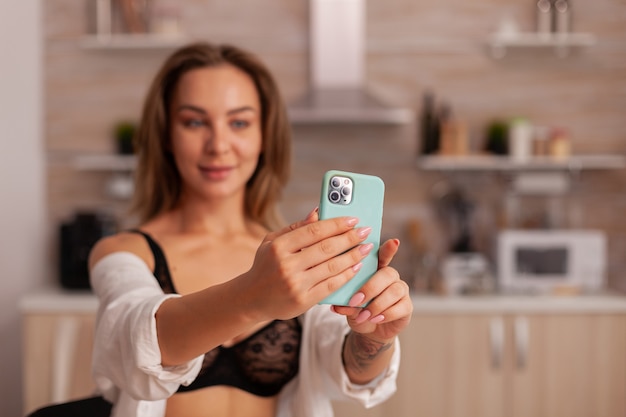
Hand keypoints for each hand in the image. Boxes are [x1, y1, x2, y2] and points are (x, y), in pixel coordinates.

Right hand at [240, 208, 374, 320]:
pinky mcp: (303, 301)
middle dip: (350, 238)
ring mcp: (295, 284)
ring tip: (366, 248)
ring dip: (353, 256)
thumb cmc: (265, 266)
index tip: (353, 219)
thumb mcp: (272, 242)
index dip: (336, 224)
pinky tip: (356, 267)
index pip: (314, 231)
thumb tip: (318, 212)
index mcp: (279, 246)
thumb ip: (295, 228)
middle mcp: (286, 265)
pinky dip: (346, 275)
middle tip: (365, 232)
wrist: (251, 299)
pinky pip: (331, 285)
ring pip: (332, 267)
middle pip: (326, 248)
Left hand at [332, 238, 412, 342]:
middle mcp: (390, 276)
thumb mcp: (348, 306)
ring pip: (394, 291)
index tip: (393, 242)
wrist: (369, 329)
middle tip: (356, 301)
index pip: (383, 255)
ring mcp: (401, 290)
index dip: (389, 248)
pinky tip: (376, 319)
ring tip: (364, 315)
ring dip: (377, 304)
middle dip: (370, 288)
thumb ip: (345, 303)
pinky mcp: (407, 305)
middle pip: (387, 274)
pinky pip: (401, 307)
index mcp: (375, 269)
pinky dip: (386, 314)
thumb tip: (337, 305)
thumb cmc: (358, 310)